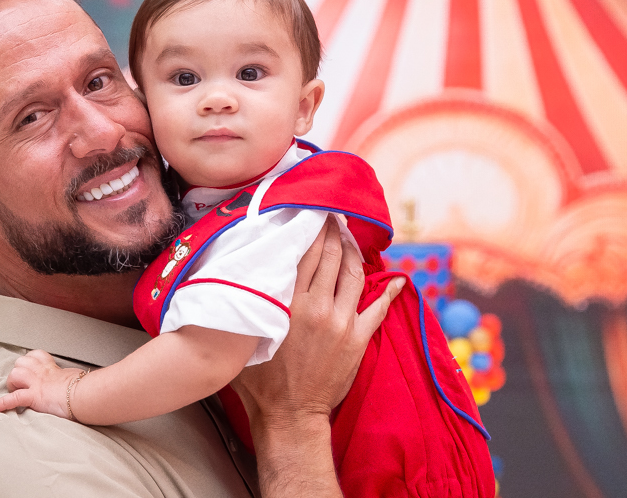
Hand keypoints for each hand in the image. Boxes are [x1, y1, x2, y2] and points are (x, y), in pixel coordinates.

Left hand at [0, 349, 80, 419]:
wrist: (83, 394)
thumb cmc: (83, 387)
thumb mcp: (75, 376)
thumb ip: (68, 377)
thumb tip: (75, 380)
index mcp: (51, 367)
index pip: (36, 355)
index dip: (30, 362)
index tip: (31, 369)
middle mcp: (42, 372)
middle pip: (21, 362)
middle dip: (18, 372)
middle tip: (23, 384)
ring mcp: (36, 384)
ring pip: (15, 375)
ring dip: (12, 384)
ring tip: (15, 392)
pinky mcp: (34, 396)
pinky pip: (13, 398)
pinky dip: (2, 404)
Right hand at [232, 214, 405, 429]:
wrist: (289, 415)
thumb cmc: (259, 380)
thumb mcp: (243, 336)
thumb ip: (241, 304)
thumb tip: (229, 277)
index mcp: (288, 303)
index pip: (305, 253)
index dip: (311, 228)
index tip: (313, 211)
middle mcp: (317, 306)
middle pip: (331, 256)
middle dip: (333, 232)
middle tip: (333, 215)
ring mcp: (341, 322)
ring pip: (353, 274)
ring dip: (354, 251)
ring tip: (351, 237)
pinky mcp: (357, 339)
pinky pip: (378, 309)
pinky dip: (389, 291)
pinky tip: (397, 278)